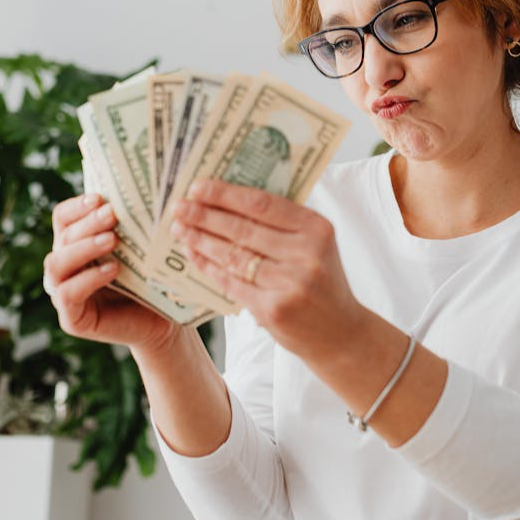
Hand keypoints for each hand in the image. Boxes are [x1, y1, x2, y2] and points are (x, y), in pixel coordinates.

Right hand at [44, 194, 177, 351]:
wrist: (165, 323)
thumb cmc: (152, 281)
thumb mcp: (140, 249)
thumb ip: (130, 226)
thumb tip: (137, 191)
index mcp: (75, 246)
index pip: (63, 218)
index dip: (77, 206)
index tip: (100, 197)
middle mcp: (64, 267)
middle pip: (62, 236)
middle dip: (87, 223)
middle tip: (113, 214)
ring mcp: (63, 294)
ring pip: (57, 263)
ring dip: (84, 247)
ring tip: (112, 240)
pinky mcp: (72, 319)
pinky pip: (68, 294)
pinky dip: (88, 279)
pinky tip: (113, 270)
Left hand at [170, 179, 366, 361]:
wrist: (341, 333)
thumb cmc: (321, 282)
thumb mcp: (315, 246)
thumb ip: (283, 224)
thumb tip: (228, 198)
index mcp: (317, 229)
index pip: (262, 204)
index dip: (225, 194)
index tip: (197, 187)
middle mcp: (306, 254)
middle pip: (243, 229)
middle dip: (204, 215)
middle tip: (178, 207)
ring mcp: (290, 284)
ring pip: (233, 256)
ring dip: (200, 240)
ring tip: (180, 229)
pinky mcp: (273, 310)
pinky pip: (231, 283)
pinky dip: (208, 267)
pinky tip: (193, 255)